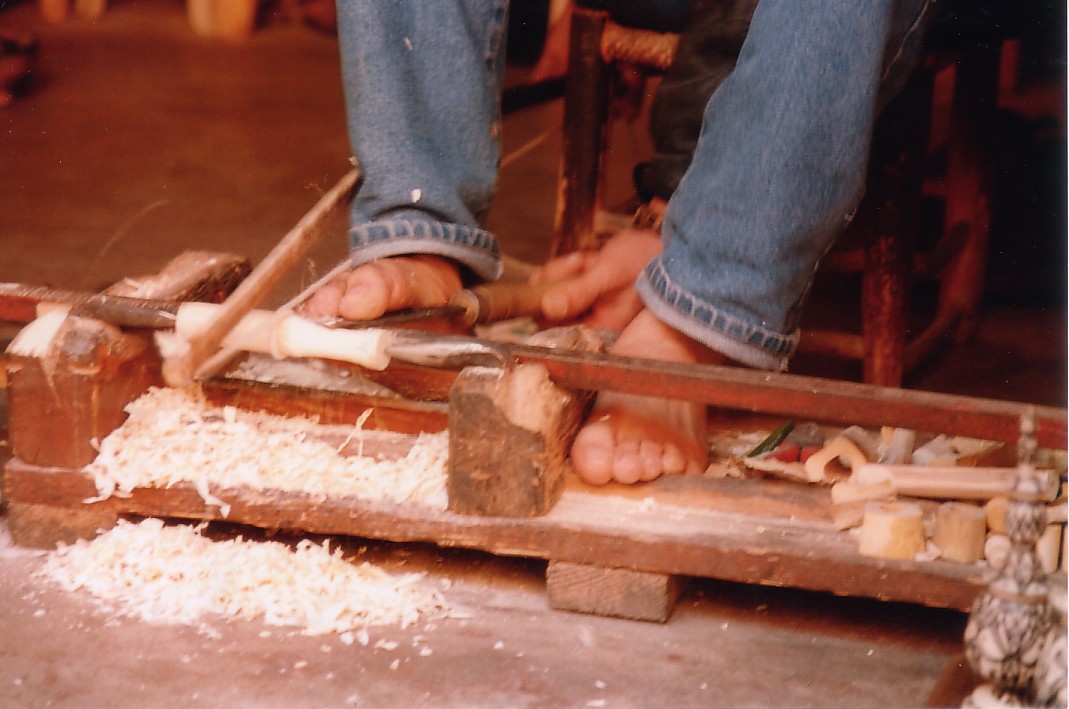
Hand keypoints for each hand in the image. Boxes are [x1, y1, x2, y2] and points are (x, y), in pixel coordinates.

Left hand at [532, 228, 661, 330]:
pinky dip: (575, 264)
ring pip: (558, 288)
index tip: (540, 285)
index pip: (557, 327)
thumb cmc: (645, 261)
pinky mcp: (590, 288)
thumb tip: (547, 308)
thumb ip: (579, 291)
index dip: (544, 306)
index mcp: (601, 327)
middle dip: (560, 279)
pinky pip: (568, 277)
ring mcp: (590, 303)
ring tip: (592, 260)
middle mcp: (594, 320)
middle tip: (579, 265)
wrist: (666, 245)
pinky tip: (592, 258)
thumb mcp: (609, 274)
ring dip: (569, 268)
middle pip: (553, 306)